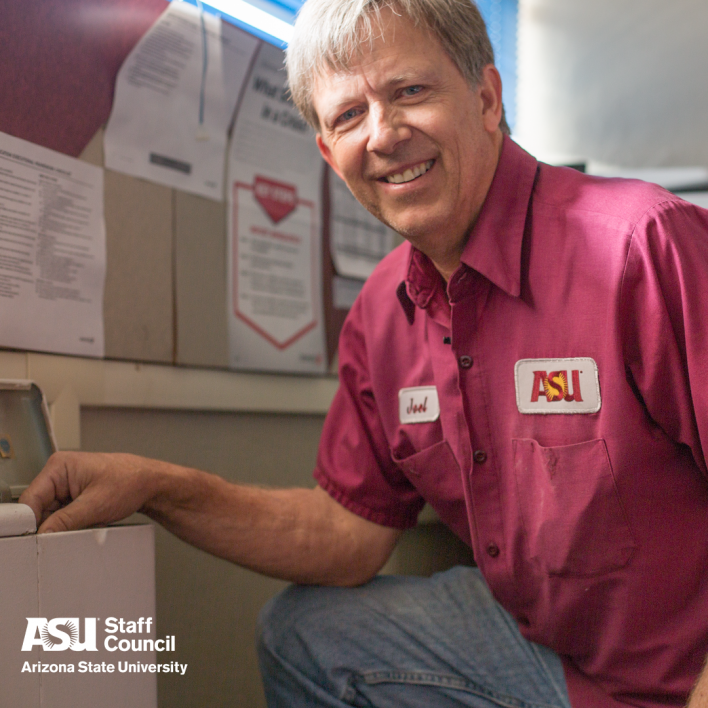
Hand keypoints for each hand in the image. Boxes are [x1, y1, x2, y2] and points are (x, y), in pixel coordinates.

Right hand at [19, 452, 157, 532]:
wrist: (150, 483)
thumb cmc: (130, 482)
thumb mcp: (95, 505)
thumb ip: (65, 521)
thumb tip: (43, 534)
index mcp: (59, 467)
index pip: (30, 499)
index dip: (31, 522)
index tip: (37, 539)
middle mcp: (59, 474)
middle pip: (38, 509)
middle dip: (50, 525)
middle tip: (67, 534)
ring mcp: (66, 485)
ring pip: (50, 515)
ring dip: (63, 526)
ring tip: (85, 523)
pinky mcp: (74, 496)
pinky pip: (62, 515)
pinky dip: (71, 524)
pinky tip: (87, 522)